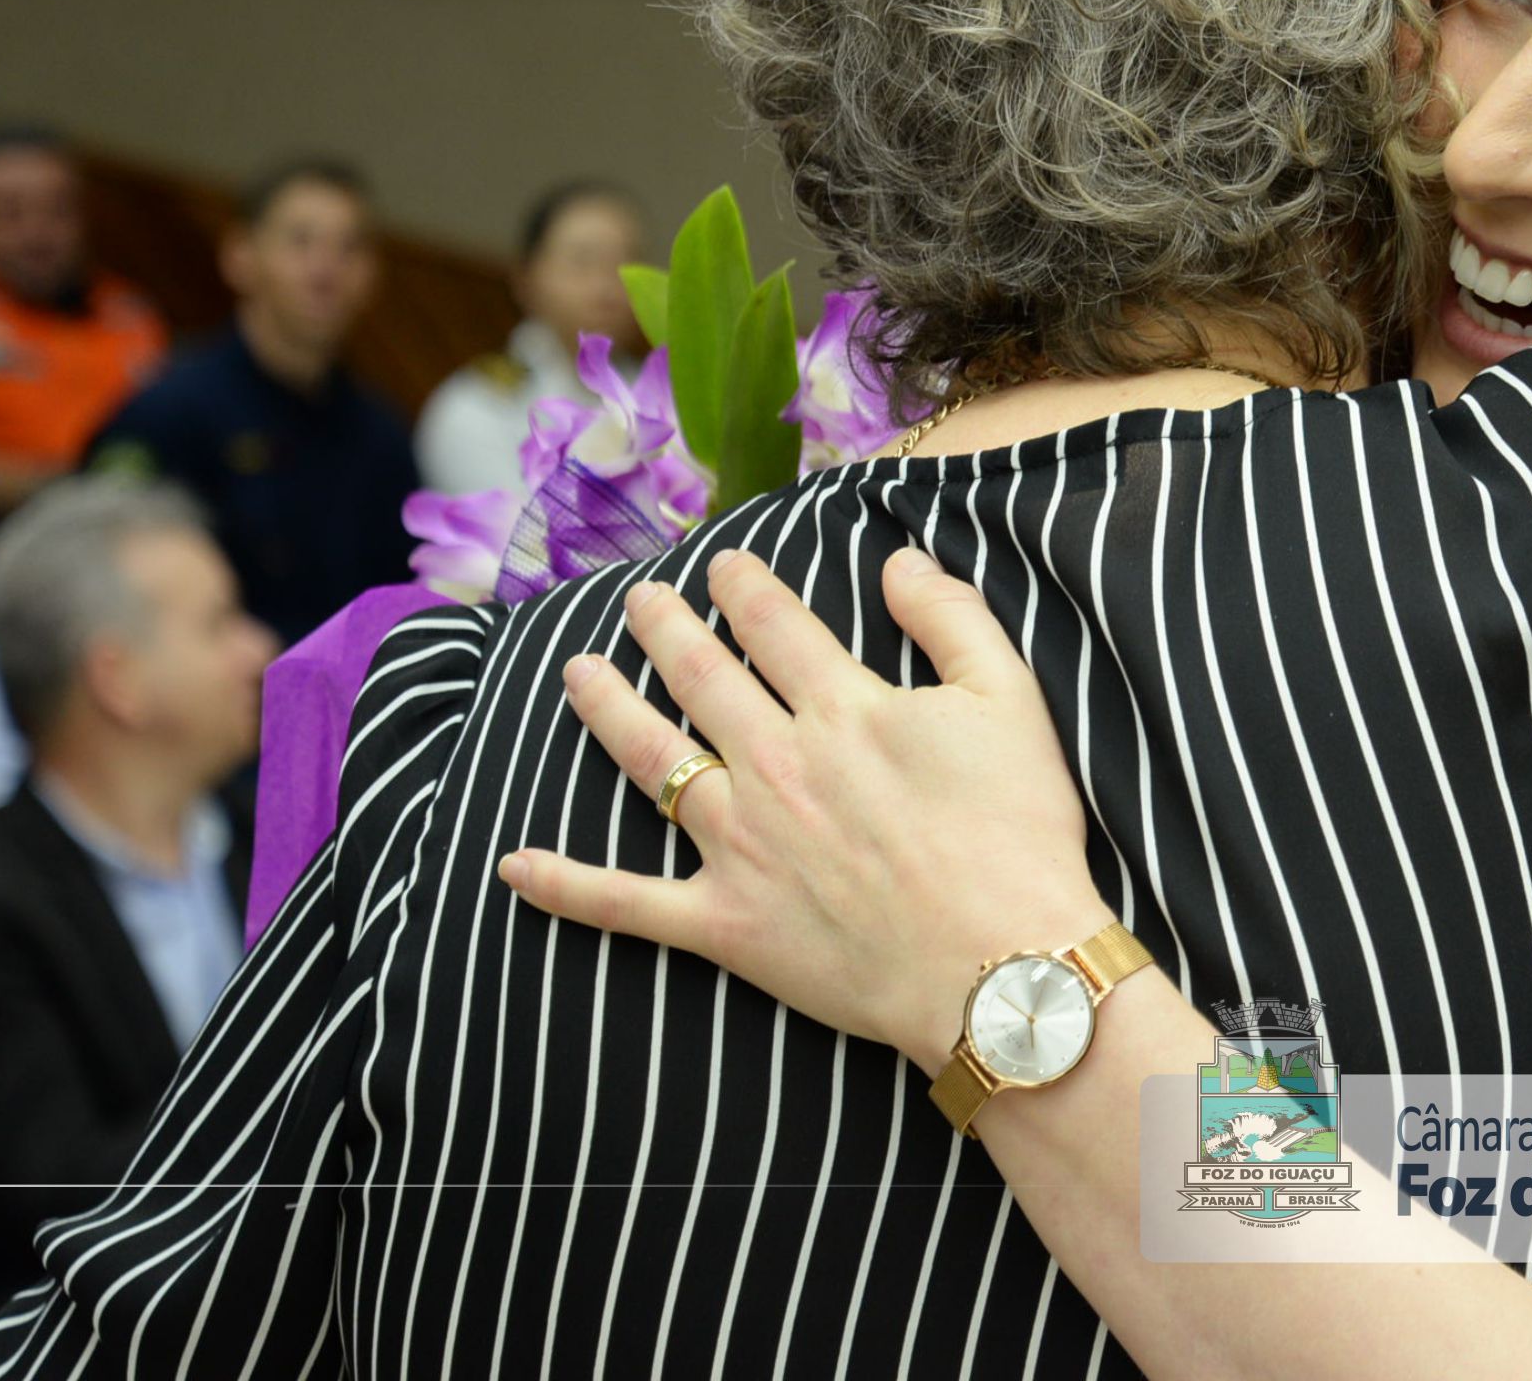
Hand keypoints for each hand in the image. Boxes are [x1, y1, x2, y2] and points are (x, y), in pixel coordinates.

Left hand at [498, 548, 1111, 1078]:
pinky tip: (513, 866)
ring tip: (578, 672)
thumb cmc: (1018, 834)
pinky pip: (628, 904)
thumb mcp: (1010, 701)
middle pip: (702, 677)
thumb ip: (950, 619)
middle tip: (638, 599)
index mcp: (843, 709)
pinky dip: (567, 886)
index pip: (773, 625)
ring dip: (608, 709)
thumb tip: (895, 561)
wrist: (1001, 968)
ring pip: (652, 761)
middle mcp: (775, 765)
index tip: (721, 563)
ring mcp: (739, 845)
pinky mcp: (724, 924)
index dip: (742, 585)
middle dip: (663, 628)